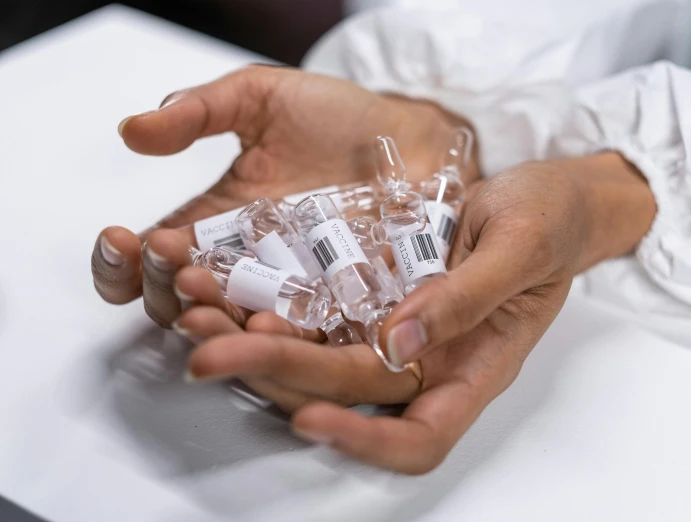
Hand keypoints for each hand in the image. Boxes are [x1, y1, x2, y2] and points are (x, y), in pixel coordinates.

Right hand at [91, 65, 477, 326]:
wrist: (414, 139)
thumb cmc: (337, 119)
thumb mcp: (261, 99)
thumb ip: (200, 112)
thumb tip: (133, 131)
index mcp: (214, 225)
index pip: (152, 257)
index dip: (122, 260)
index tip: (120, 238)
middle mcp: (245, 268)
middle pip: (184, 301)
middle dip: (168, 287)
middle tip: (173, 263)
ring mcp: (291, 294)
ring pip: (238, 327)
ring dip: (215, 321)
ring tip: (205, 305)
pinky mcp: (339, 310)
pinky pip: (305, 335)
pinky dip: (282, 335)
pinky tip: (270, 322)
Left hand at [176, 152, 655, 473]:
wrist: (542, 196)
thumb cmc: (551, 220)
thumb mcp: (521, 246)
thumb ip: (468, 295)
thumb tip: (401, 340)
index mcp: (475, 366)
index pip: (422, 435)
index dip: (367, 440)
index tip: (310, 418)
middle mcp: (430, 361)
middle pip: (348, 392)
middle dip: (277, 376)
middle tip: (208, 352)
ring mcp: (398, 331)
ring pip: (320, 359)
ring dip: (258, 347)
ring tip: (201, 316)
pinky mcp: (375, 296)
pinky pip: (319, 314)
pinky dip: (274, 307)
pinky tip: (232, 289)